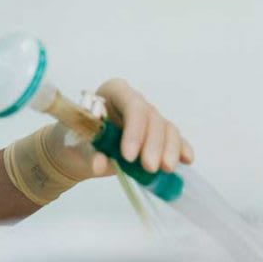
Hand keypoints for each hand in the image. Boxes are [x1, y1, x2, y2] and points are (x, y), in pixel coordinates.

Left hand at [46, 78, 194, 180]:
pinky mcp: (158, 135)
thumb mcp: (77, 144)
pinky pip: (175, 139)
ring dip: (169, 149)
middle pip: (151, 118)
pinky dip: (181, 149)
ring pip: (167, 128)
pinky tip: (186, 160)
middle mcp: (133, 101)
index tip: (128, 155)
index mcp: (112, 92)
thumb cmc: (76, 140)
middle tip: (148, 167)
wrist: (79, 152)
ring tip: (164, 169)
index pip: (131, 104)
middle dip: (152, 144)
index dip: (134, 130)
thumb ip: (89, 152)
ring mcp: (148, 117)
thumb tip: (99, 164)